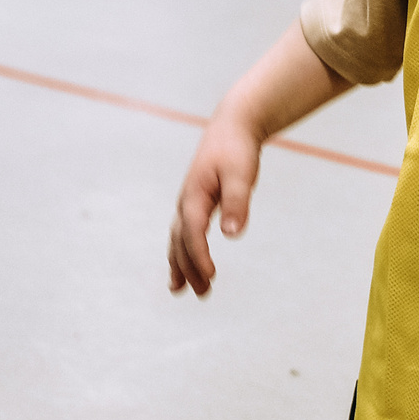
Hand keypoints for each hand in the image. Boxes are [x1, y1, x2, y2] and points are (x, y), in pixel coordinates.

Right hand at [167, 114, 262, 296]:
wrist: (232, 126)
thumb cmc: (237, 149)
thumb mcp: (241, 174)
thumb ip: (236, 202)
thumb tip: (231, 233)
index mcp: (194, 195)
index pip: (192, 232)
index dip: (199, 255)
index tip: (210, 275)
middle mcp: (186, 202)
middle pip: (181, 241)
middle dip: (188, 268)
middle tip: (203, 293)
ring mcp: (188, 203)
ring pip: (177, 239)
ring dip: (180, 264)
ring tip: (180, 290)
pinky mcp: (196, 203)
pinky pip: (184, 233)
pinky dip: (183, 251)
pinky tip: (188, 265)